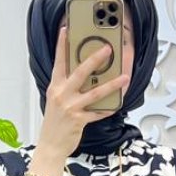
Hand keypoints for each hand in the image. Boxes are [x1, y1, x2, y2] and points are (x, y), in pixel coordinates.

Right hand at [33, 21, 131, 164]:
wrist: (50, 145)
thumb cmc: (55, 122)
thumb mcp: (56, 100)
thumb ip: (67, 87)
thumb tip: (87, 75)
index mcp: (55, 87)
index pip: (59, 61)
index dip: (62, 45)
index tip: (66, 29)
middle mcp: (62, 94)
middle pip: (80, 72)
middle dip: (95, 59)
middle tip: (108, 49)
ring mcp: (70, 107)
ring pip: (95, 92)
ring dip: (112, 84)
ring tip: (125, 77)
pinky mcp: (79, 120)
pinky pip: (98, 112)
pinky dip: (109, 108)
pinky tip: (118, 103)